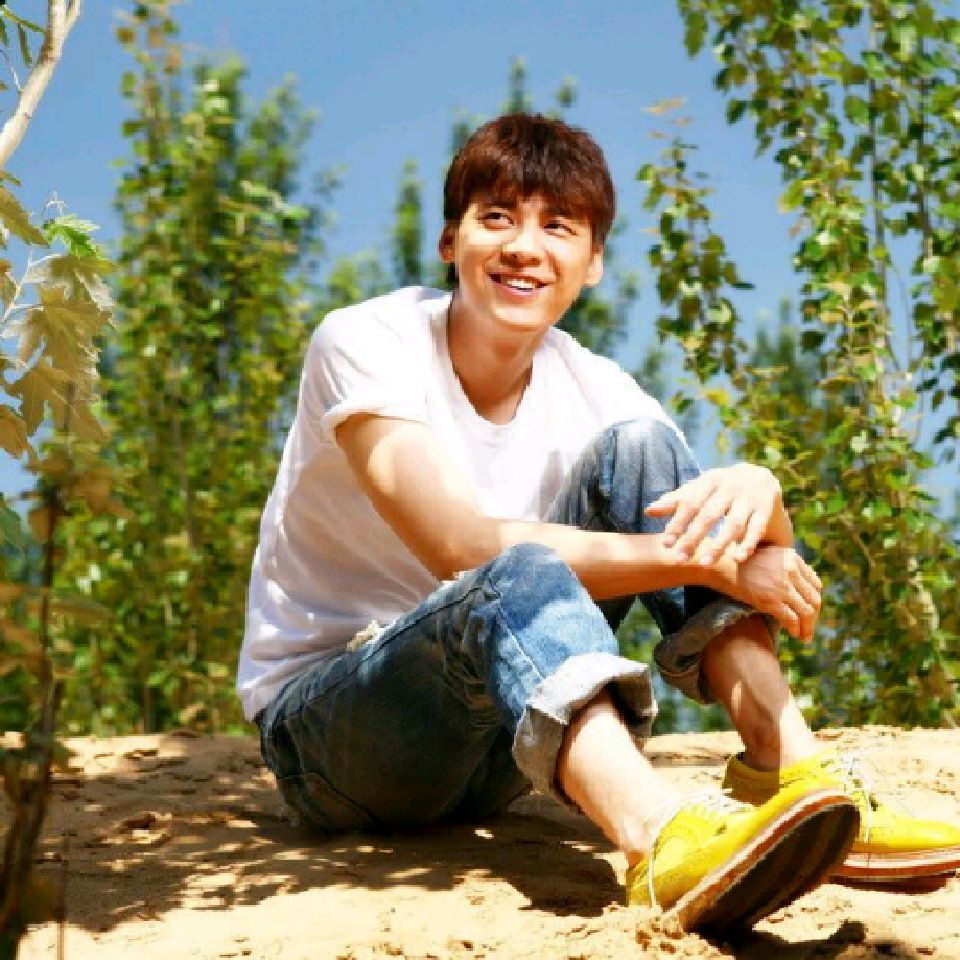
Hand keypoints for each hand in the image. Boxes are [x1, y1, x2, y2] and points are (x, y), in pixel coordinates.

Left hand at [646, 463, 789, 564]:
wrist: (760, 477)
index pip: (690, 503)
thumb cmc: (720, 488)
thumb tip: (649, 510)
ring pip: (733, 524)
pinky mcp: (765, 509)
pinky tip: (737, 559)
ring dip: (718, 545)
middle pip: (709, 515)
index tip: (666, 544)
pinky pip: (756, 529)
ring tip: (704, 564)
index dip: (677, 523)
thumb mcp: (700, 488)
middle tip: (679, 559)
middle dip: (693, 538)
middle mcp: (730, 487)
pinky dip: (748, 544)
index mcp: (710, 480)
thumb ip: (676, 500)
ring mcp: (749, 498)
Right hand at [713, 544, 821, 641]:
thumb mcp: (770, 557)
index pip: (815, 585)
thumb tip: (805, 587)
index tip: (811, 612)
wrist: (722, 566)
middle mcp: (791, 570)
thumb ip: (788, 567)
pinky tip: (793, 633)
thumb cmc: (742, 563)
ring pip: (807, 612)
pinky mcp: (771, 600)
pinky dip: (795, 628)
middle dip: (814, 618)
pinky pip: (792, 618)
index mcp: (793, 558)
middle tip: (809, 629)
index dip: (815, 601)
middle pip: (814, 599)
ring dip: (807, 627)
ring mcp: (782, 585)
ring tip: (804, 636)